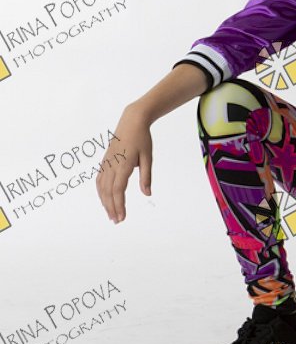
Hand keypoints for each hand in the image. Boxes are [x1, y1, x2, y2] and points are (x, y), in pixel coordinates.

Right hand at [96, 105, 153, 223]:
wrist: (131, 122)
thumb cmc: (142, 139)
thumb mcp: (148, 157)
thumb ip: (146, 176)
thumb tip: (147, 193)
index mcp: (124, 164)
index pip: (118, 189)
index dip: (119, 205)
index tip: (122, 217)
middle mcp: (112, 165)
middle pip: (108, 191)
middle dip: (112, 208)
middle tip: (117, 221)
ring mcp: (106, 163)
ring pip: (101, 187)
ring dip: (105, 202)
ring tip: (111, 214)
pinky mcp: (105, 161)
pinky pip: (99, 179)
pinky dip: (101, 192)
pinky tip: (105, 199)